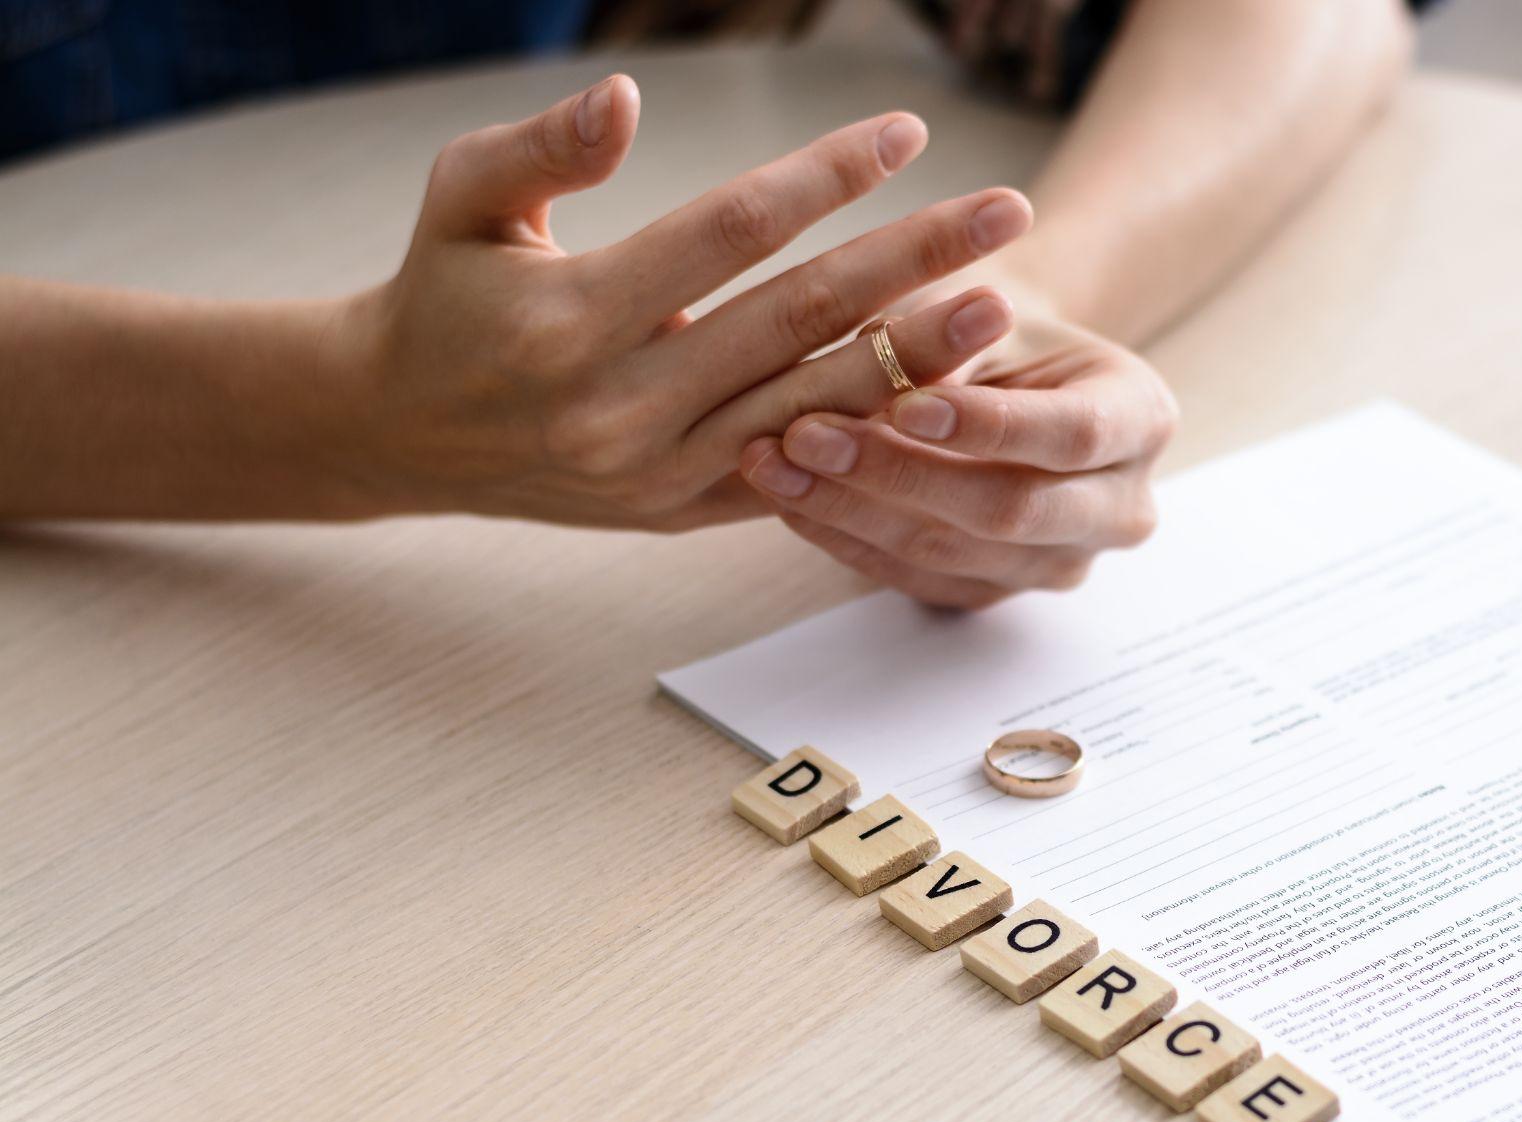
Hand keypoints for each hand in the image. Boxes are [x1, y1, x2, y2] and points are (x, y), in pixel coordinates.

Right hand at [333, 75, 1032, 528]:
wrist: (403, 431)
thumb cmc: (441, 292)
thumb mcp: (462, 198)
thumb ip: (543, 147)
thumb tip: (625, 97)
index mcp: (574, 315)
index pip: (733, 232)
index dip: (826, 176)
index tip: (907, 131)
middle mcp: (623, 405)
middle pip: (799, 319)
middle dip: (912, 261)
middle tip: (1008, 214)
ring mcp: (659, 472)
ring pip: (813, 409)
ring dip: (915, 359)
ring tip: (999, 306)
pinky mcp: (682, 511)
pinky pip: (798, 474)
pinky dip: (868, 438)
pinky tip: (943, 397)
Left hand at [737, 296, 1174, 607]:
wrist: (1000, 367)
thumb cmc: (990, 318)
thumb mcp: (983, 303)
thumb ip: (950, 331)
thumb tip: (894, 349)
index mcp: (1142, 419)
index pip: (1071, 435)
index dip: (987, 427)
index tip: (904, 404)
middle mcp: (1119, 508)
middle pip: (1011, 511)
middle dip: (899, 475)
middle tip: (805, 435)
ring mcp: (1059, 563)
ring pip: (953, 555)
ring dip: (852, 509)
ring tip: (772, 460)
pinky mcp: (996, 592)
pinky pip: (916, 580)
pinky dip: (845, 537)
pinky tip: (787, 497)